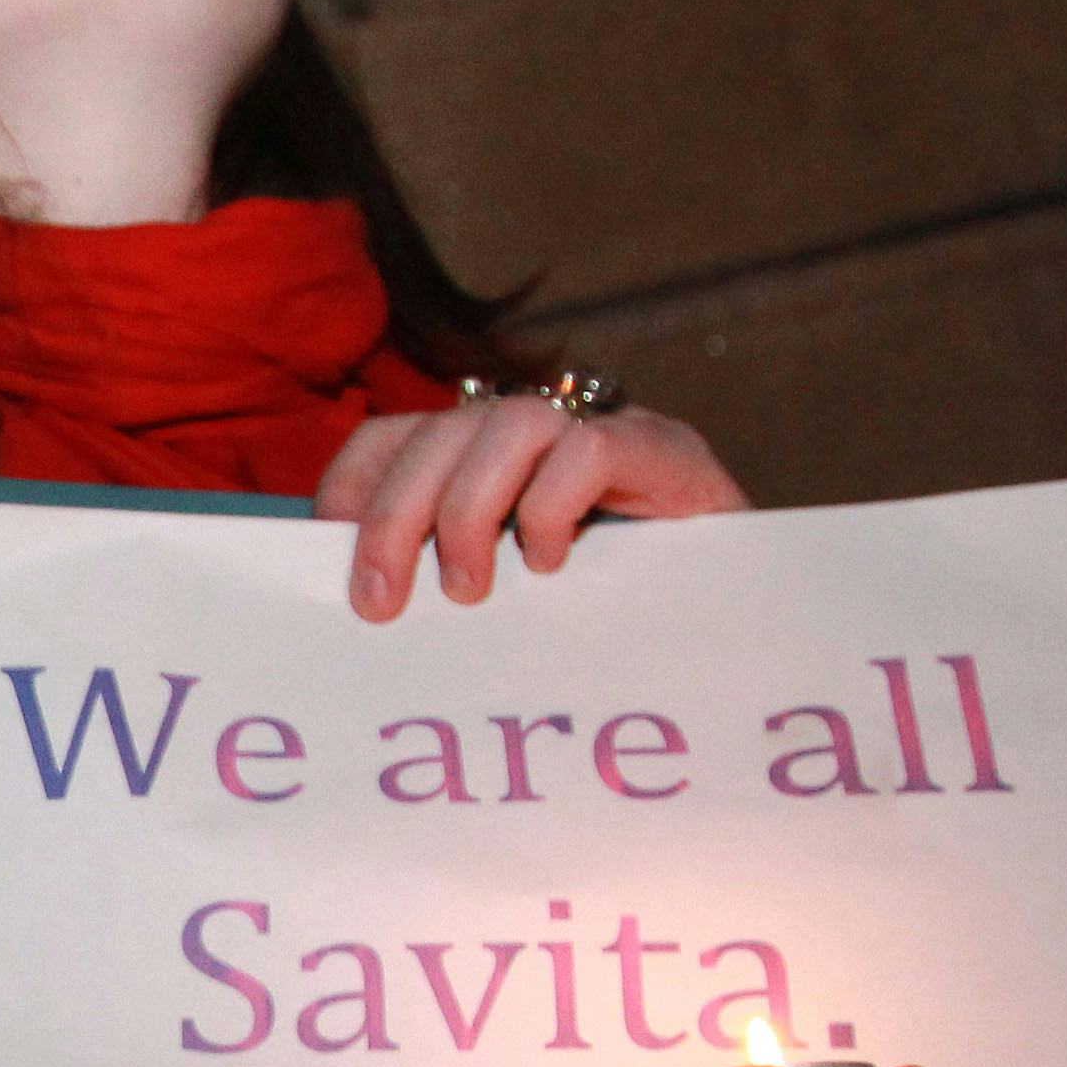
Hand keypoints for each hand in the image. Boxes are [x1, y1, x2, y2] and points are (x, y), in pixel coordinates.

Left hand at [314, 395, 744, 619]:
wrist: (740, 641)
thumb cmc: (605, 635)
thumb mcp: (499, 609)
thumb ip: (436, 586)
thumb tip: (352, 601)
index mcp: (487, 462)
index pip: (394, 435)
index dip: (352, 485)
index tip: (326, 552)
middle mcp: (542, 434)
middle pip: (440, 431)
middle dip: (394, 516)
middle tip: (383, 603)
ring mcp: (608, 434)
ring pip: (509, 424)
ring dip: (468, 510)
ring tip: (471, 591)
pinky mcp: (670, 455)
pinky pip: (590, 448)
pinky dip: (551, 507)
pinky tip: (547, 566)